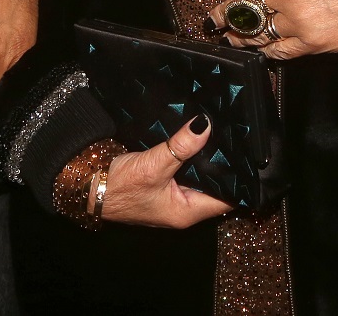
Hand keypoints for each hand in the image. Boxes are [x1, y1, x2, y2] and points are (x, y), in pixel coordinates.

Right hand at [98, 114, 232, 228]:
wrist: (87, 185)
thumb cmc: (118, 186)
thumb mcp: (153, 165)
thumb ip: (181, 147)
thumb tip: (205, 125)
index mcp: (187, 212)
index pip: (227, 198)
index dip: (241, 180)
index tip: (250, 156)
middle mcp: (184, 207)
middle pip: (217, 186)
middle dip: (226, 164)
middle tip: (238, 137)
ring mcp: (174, 196)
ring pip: (202, 176)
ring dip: (208, 158)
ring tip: (224, 132)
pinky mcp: (164, 183)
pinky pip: (187, 169)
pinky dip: (193, 156)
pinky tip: (199, 137)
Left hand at [206, 0, 337, 58]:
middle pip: (243, 6)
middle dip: (223, 13)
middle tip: (211, 19)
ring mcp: (298, 20)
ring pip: (257, 31)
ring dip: (239, 34)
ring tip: (228, 36)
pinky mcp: (312, 43)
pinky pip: (279, 50)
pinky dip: (265, 50)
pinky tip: (258, 49)